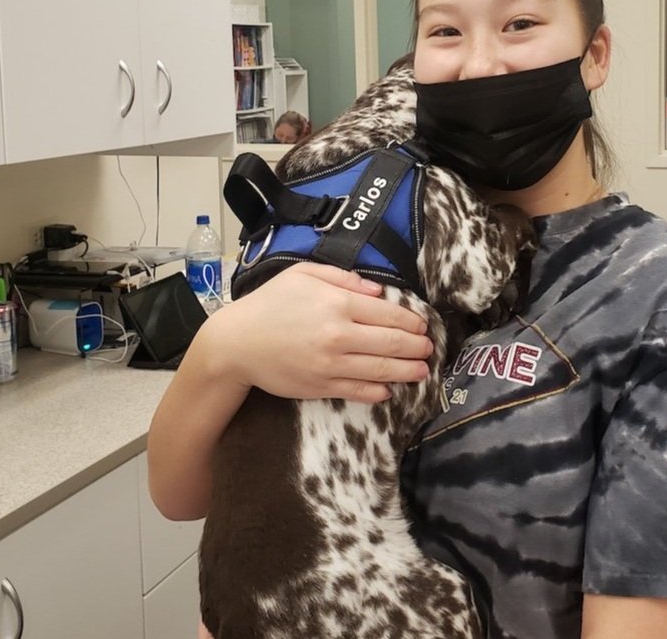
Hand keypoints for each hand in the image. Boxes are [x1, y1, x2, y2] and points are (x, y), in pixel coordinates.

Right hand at [197, 262, 432, 402]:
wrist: (236, 343)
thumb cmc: (270, 302)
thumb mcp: (304, 274)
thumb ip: (344, 278)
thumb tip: (378, 291)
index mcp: (337, 304)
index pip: (387, 314)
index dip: (410, 322)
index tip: (422, 325)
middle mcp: (338, 335)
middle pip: (390, 343)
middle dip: (416, 347)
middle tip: (430, 349)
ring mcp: (330, 364)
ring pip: (380, 370)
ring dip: (406, 371)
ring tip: (423, 371)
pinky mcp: (320, 387)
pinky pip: (358, 391)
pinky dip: (378, 391)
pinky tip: (390, 389)